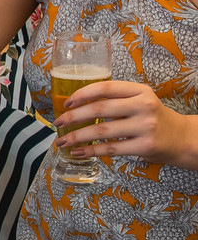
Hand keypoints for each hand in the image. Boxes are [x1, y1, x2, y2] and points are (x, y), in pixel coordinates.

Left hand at [54, 79, 197, 166]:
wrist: (182, 138)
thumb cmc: (153, 118)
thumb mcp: (139, 100)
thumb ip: (115, 99)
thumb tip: (75, 105)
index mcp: (140, 91)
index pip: (106, 87)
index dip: (82, 93)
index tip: (66, 102)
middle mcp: (144, 106)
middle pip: (99, 109)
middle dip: (73, 117)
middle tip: (58, 123)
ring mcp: (145, 127)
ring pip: (102, 131)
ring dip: (77, 137)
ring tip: (62, 141)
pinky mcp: (145, 146)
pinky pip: (111, 149)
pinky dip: (91, 151)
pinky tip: (78, 152)